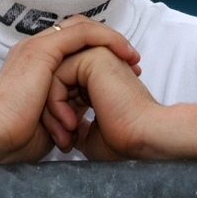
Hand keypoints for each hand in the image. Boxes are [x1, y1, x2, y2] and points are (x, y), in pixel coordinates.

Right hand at [0, 16, 140, 162]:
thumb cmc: (16, 138)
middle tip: (133, 62)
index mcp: (33, 65)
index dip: (99, 55)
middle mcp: (33, 50)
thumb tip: (79, 121)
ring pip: (82, 28)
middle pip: (79, 32)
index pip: (72, 47)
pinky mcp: (42, 50)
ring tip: (133, 57)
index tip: (124, 73)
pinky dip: (106, 39)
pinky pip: (83, 33)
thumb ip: (64, 110)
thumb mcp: (49, 120)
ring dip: (112, 39)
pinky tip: (124, 53)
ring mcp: (36, 47)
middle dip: (109, 44)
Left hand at [44, 46, 160, 159]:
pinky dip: (56, 102)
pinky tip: (70, 123)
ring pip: (53, 78)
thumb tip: (61, 128)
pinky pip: (58, 75)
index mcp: (98, 77)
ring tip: (68, 134)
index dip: (59, 115)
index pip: (63, 89)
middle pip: (54, 82)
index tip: (69, 141)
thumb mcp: (88, 133)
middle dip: (53, 114)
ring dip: (53, 111)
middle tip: (65, 140)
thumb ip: (73, 123)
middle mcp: (97, 63)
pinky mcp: (93, 57)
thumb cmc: (124, 138)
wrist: (143, 136)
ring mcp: (96, 56)